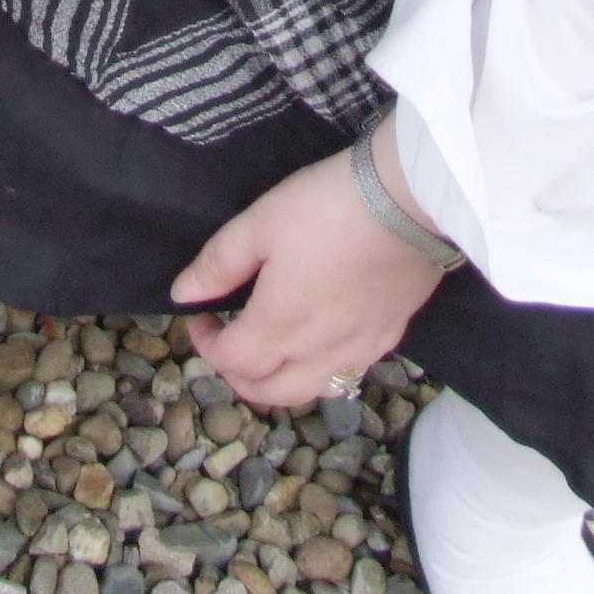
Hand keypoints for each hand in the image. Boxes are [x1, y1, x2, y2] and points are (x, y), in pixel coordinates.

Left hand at [172, 120, 448, 410]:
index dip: (205, 345)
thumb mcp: (260, 223)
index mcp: (278, 326)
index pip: (230, 361)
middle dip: (238, 375)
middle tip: (230, 342)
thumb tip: (184, 294)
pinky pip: (348, 375)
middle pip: (269, 392)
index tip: (200, 317)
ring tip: (273, 353)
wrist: (409, 201)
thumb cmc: (326, 208)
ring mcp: (357, 350)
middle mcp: (316, 352)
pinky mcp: (389, 337)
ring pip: (310, 392)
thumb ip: (218, 263)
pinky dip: (322, 372)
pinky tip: (321, 344)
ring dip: (280, 383)